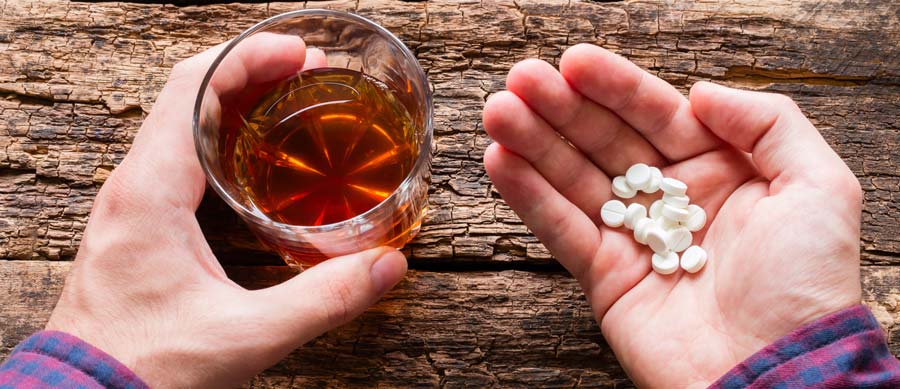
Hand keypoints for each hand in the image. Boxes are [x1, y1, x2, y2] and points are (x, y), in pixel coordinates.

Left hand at [45, 34, 407, 387]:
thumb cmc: (145, 368)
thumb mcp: (244, 336)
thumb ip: (322, 300)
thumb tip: (386, 267)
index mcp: (150, 192)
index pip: (193, 89)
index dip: (249, 58)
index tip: (300, 54)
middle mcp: (133, 186)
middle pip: (188, 94)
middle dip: (250, 70)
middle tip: (307, 71)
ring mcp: (131, 203)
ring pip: (180, 122)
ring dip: (233, 99)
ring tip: (287, 98)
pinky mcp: (138, 224)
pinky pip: (176, 154)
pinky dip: (219, 133)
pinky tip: (255, 156)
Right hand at [483, 43, 861, 386]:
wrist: (778, 374)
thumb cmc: (807, 287)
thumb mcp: (820, 188)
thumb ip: (768, 124)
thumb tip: (700, 92)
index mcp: (721, 172)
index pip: (658, 116)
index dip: (615, 87)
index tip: (574, 62)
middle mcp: (672, 200)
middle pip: (606, 142)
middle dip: (562, 108)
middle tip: (520, 79)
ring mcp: (635, 239)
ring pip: (575, 179)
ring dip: (534, 143)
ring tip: (497, 110)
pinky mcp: (605, 278)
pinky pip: (561, 229)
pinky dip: (529, 197)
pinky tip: (501, 161)